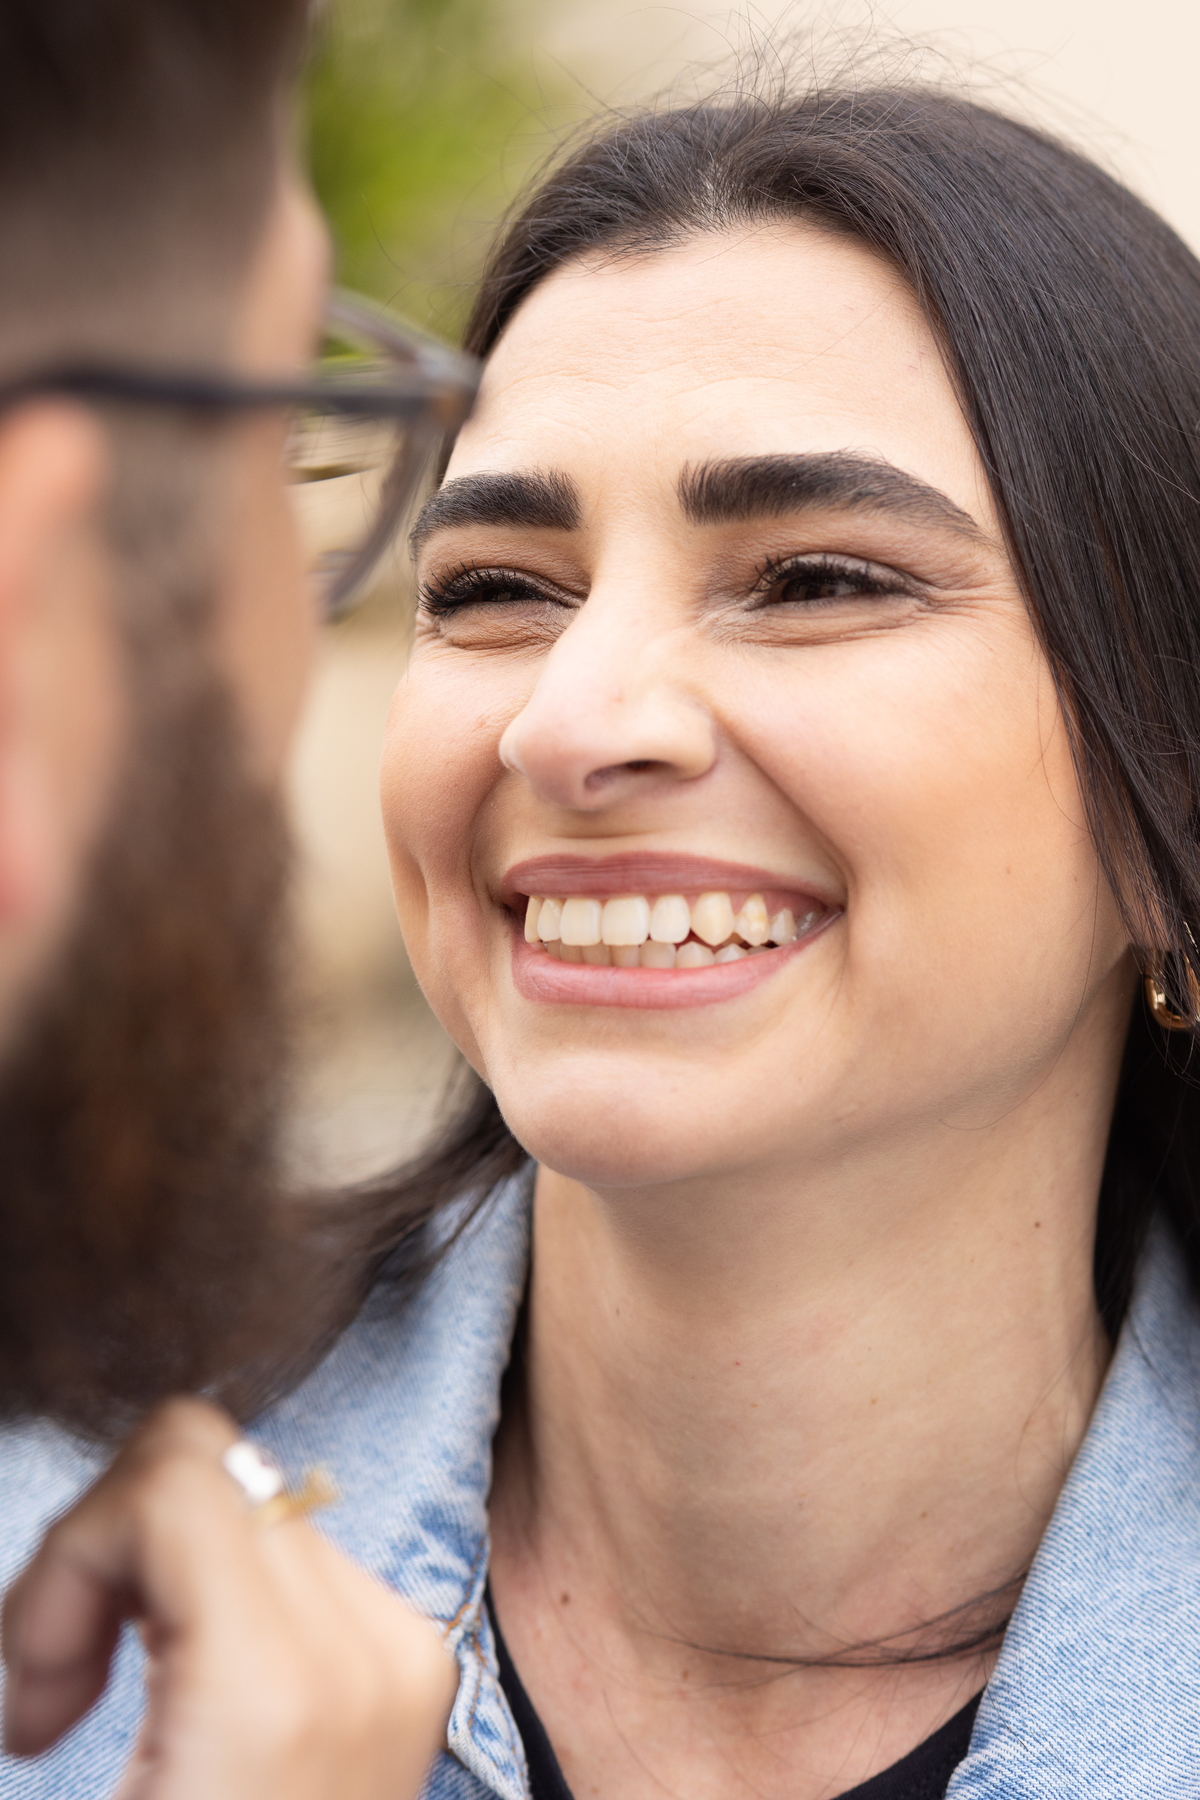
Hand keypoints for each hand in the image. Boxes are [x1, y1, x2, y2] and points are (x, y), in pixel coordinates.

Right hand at [2, 1397, 456, 1799]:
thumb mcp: (121, 1782)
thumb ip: (137, 1579)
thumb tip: (110, 1516)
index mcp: (281, 1680)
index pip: (174, 1471)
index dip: (72, 1552)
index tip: (38, 1685)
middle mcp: (372, 1639)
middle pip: (211, 1464)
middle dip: (101, 1556)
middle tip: (54, 1694)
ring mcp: (404, 1643)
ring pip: (248, 1498)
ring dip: (151, 1575)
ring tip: (100, 1701)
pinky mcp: (413, 1657)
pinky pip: (293, 1553)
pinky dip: (210, 1596)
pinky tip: (177, 1694)